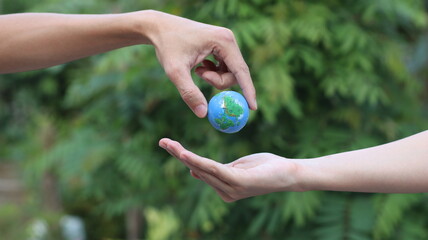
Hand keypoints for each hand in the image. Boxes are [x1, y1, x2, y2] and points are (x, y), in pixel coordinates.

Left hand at [145, 11, 256, 117]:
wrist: (159, 28)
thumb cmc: (167, 46)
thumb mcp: (175, 72)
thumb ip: (189, 93)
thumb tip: (204, 114)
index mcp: (223, 41)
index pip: (241, 71)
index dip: (248, 90)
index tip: (253, 108)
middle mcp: (228, 39)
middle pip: (235, 73)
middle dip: (218, 81)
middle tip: (200, 76)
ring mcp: (226, 42)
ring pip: (230, 72)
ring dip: (214, 78)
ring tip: (197, 70)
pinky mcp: (221, 45)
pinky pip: (225, 68)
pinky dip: (213, 73)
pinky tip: (199, 66)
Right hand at [159, 138, 301, 201]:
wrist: (290, 173)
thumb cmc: (267, 167)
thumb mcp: (239, 166)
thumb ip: (219, 169)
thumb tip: (195, 169)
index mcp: (225, 187)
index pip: (201, 170)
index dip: (184, 157)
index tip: (170, 145)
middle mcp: (225, 192)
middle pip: (197, 169)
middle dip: (178, 154)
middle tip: (162, 141)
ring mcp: (231, 189)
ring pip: (202, 169)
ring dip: (184, 156)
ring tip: (168, 145)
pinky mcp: (238, 183)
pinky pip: (214, 169)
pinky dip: (198, 161)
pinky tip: (185, 155)